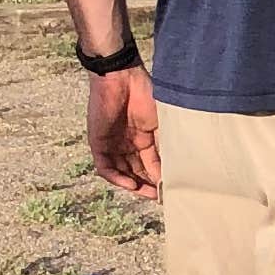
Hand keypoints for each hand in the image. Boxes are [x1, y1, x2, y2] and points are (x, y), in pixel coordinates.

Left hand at [87, 66, 161, 199]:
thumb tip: (176, 167)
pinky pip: (105, 167)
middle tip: (161, 197)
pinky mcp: (98, 143)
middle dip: (149, 186)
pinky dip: (117, 178)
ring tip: (148, 194)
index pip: (152, 164)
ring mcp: (112, 144)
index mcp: (144, 138)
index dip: (161, 177)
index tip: (172, 189)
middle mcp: (127, 144)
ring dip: (134, 185)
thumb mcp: (161, 123)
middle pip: (137, 171)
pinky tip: (131, 184)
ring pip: (122, 172)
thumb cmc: (146, 94)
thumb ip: (165, 145)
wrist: (121, 77)